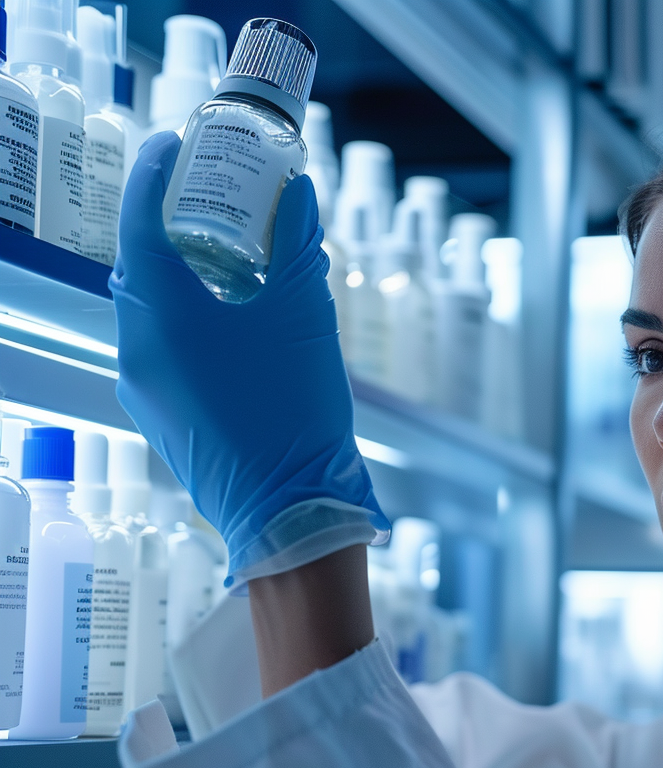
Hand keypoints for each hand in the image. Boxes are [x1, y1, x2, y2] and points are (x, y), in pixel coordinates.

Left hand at [110, 131, 389, 588]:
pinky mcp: (160, 415)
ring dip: (181, 277)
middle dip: (168, 226)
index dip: (152, 175)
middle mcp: (138, 346)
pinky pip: (161, 349)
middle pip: (140, 266)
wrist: (290, 508)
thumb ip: (298, 246)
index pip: (139, 222)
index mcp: (164, 312)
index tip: (173, 146)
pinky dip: (187, 321)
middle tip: (211, 200)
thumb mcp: (306, 314)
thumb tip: (296, 194)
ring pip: (150, 311)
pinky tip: (233, 325)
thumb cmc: (295, 409)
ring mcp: (143, 386)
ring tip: (230, 262)